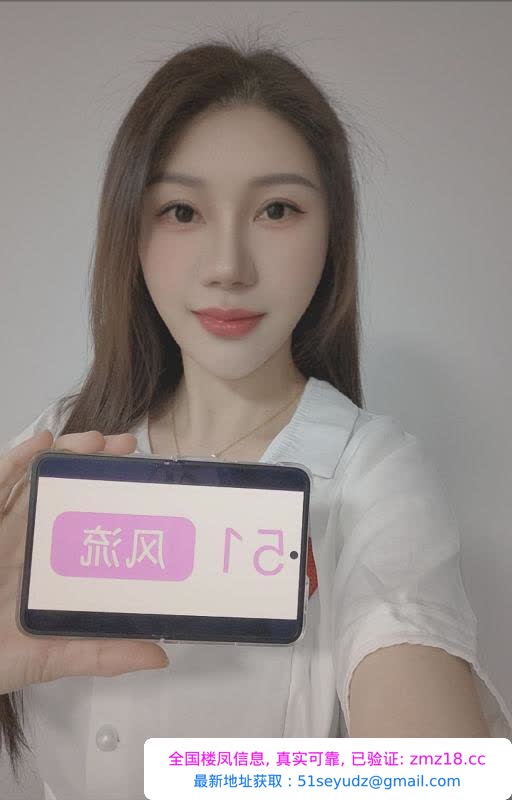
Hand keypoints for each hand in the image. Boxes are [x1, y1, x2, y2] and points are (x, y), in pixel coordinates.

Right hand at [0, 429, 168, 694]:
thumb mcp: (51, 657)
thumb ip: (99, 654)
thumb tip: (159, 656)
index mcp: (51, 561)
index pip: (87, 518)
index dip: (113, 495)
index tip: (146, 479)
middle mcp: (29, 537)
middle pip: (65, 488)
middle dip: (95, 462)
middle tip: (127, 447)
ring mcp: (2, 526)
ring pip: (35, 478)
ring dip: (64, 452)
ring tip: (94, 441)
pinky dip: (16, 459)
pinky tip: (40, 442)